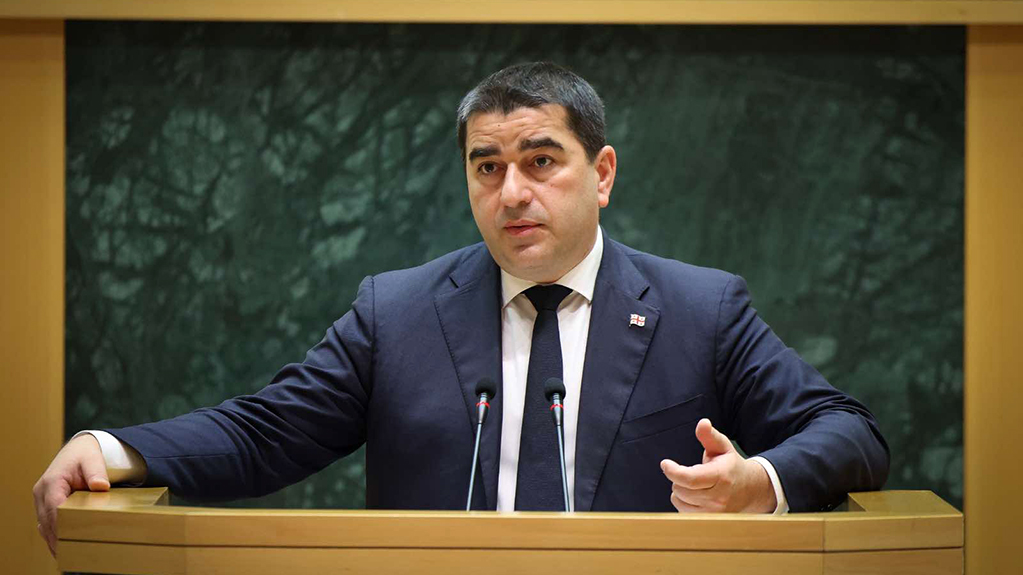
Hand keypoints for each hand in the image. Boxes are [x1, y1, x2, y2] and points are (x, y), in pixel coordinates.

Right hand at [32, 434, 109, 556]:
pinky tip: (62, 546)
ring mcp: (42, 499)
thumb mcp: (93, 458)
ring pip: (44, 524)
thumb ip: (96, 472)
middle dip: (57, 537)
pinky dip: (53, 534)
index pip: (53, 507)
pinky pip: (46, 523)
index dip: (61, 524)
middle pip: (47, 520)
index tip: (70, 537)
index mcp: (52, 481)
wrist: (79, 449)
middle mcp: (42, 491)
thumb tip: (100, 485)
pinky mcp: (45, 504)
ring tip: (68, 553)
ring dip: (53, 539)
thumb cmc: (85, 454)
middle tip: (71, 552)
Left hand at [660, 418, 775, 512]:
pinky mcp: (708, 520)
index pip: (690, 478)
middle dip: (678, 477)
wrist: (750, 490)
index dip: (673, 471)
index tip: (665, 463)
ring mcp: (714, 512)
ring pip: (678, 500)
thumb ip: (710, 435)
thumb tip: (702, 423)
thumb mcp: (723, 447)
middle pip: (680, 489)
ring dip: (680, 490)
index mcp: (721, 477)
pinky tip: (695, 495)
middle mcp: (718, 497)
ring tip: (695, 484)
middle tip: (690, 471)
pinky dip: (683, 501)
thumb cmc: (731, 466)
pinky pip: (682, 511)